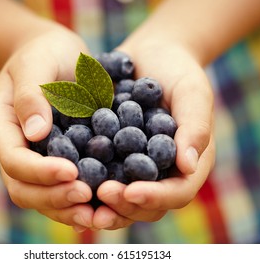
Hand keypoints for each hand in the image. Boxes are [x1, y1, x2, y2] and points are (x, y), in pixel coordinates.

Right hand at [0, 22, 95, 230]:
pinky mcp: (59, 160)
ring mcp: (37, 158)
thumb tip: (37, 134)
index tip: (72, 171)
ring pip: (43, 197)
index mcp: (3, 127)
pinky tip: (101, 208)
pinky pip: (64, 188)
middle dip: (54, 198)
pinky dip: (79, 202)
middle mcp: (17, 149)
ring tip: (97, 213)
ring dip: (67, 209)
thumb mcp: (36, 62)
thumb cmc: (43, 52)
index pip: (14, 160)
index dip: (40, 171)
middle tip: (86, 197)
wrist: (57, 56)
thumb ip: (32, 95)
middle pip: (25, 189)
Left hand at [92, 40, 214, 228]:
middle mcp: (161, 172)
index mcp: (187, 164)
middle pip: (146, 204)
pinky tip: (64, 177)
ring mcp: (134, 166)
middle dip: (124, 205)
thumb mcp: (192, 93)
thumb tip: (188, 166)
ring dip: (101, 202)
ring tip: (79, 195)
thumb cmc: (179, 71)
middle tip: (100, 195)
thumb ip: (195, 127)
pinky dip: (85, 179)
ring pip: (121, 197)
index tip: (131, 192)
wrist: (151, 54)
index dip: (155, 197)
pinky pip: (100, 173)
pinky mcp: (112, 155)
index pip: (177, 192)